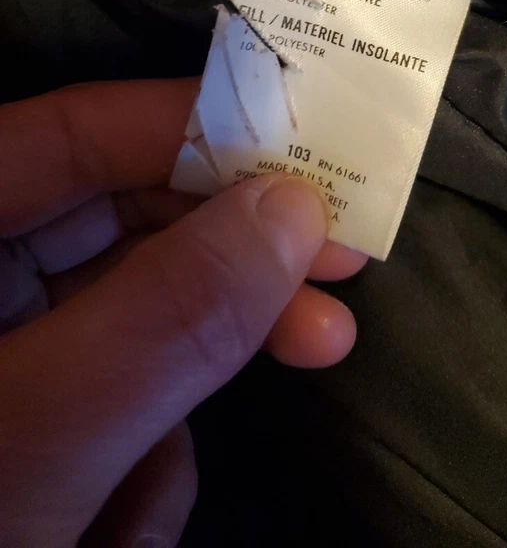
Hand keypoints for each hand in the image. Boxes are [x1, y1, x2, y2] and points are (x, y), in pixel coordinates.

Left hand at [0, 78, 365, 547]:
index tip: (316, 164)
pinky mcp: (37, 418)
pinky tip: (113, 531)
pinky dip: (136, 467)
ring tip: (157, 501)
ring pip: (136, 324)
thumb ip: (163, 321)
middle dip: (230, 267)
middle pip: (124, 221)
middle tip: (340, 287)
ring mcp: (8, 350)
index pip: (79, 133)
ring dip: (177, 401)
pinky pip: (120, 402)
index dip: (200, 131)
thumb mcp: (35, 445)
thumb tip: (293, 208)